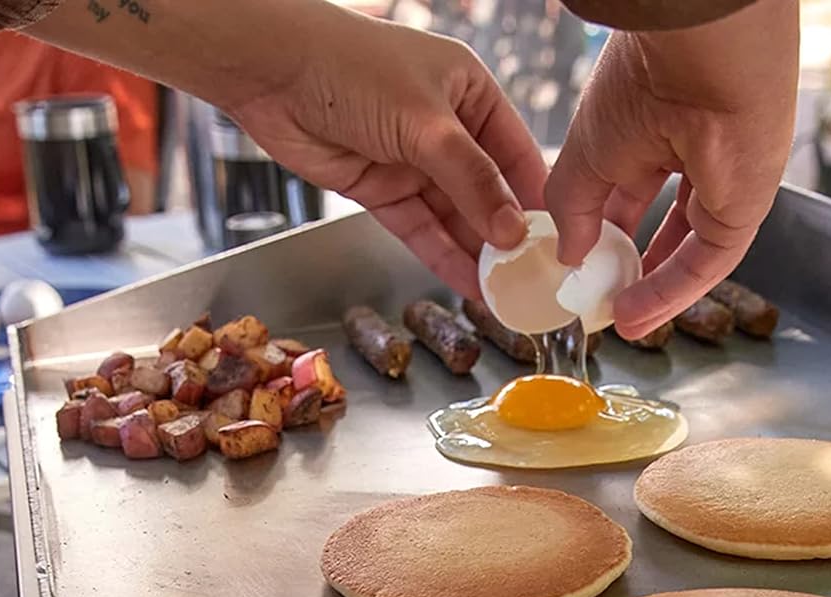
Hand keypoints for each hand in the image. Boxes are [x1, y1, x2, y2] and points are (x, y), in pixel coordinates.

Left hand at [231, 2, 547, 297]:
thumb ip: (472, 182)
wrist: (273, 72)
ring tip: (504, 293)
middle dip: (507, 238)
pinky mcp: (382, 188)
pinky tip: (467, 283)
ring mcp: (413, 161)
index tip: (556, 244)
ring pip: (454, 218)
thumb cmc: (351, 68)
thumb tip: (511, 232)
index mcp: (470, 92)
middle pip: (487, 193)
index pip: (517, 155)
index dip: (536, 201)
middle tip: (532, 280)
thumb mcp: (427, 125)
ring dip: (476, 256)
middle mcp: (446, 128)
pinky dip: (442, 256)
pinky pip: (422, 229)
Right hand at [544, 0, 798, 339]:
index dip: (606, 236)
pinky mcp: (744, 208)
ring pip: (688, 251)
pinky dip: (670, 292)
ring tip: (619, 321)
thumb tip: (566, 254)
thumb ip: (572, 207)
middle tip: (604, 301)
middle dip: (635, 269)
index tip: (583, 270)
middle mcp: (696, 155)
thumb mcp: (585, 154)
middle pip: (667, 227)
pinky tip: (634, 314)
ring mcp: (725, 184)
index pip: (632, 195)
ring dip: (653, 292)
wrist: (698, 53)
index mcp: (657, 128)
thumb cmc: (641, 78)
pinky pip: (705, 263)